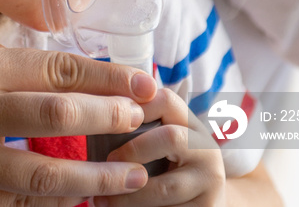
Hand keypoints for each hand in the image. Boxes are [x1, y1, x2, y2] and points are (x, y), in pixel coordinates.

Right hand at [0, 28, 157, 205]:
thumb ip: (4, 54)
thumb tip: (62, 71)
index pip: (55, 69)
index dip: (106, 78)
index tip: (143, 84)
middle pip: (57, 118)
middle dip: (109, 119)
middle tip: (142, 121)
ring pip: (41, 176)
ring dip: (94, 178)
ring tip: (132, 178)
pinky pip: (10, 206)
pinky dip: (47, 204)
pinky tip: (76, 199)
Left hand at [95, 89, 225, 206]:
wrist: (202, 203)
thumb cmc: (166, 169)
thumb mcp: (159, 144)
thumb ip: (137, 129)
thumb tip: (88, 112)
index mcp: (191, 125)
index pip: (166, 101)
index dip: (134, 106)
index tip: (105, 122)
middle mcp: (207, 148)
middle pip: (171, 137)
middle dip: (132, 151)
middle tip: (105, 164)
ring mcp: (210, 182)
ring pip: (165, 187)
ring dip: (127, 196)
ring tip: (99, 200)